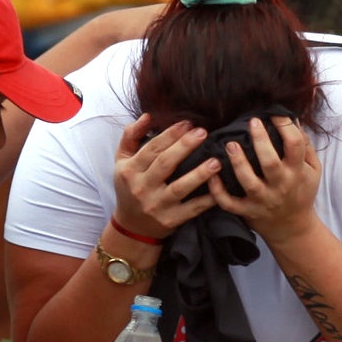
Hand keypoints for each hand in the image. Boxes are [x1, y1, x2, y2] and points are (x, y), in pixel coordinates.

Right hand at [111, 114, 218, 240]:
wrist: (131, 226)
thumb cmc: (129, 186)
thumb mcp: (122, 160)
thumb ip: (131, 136)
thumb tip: (148, 116)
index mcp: (130, 170)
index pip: (152, 148)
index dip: (170, 134)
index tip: (187, 123)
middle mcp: (142, 188)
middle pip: (165, 164)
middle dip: (185, 146)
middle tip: (203, 132)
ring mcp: (156, 206)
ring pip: (180, 188)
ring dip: (199, 174)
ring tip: (216, 161)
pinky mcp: (170, 220)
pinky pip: (192, 209)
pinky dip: (206, 201)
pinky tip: (219, 189)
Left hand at [213, 115, 321, 244]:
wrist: (293, 228)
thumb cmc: (301, 192)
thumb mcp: (313, 170)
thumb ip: (305, 146)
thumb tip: (292, 119)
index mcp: (296, 172)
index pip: (294, 145)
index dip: (285, 126)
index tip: (274, 113)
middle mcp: (280, 185)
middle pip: (270, 163)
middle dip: (260, 141)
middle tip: (252, 122)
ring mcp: (262, 200)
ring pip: (248, 182)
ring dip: (238, 163)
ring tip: (230, 144)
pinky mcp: (247, 211)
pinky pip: (229, 203)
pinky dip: (218, 191)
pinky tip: (212, 175)